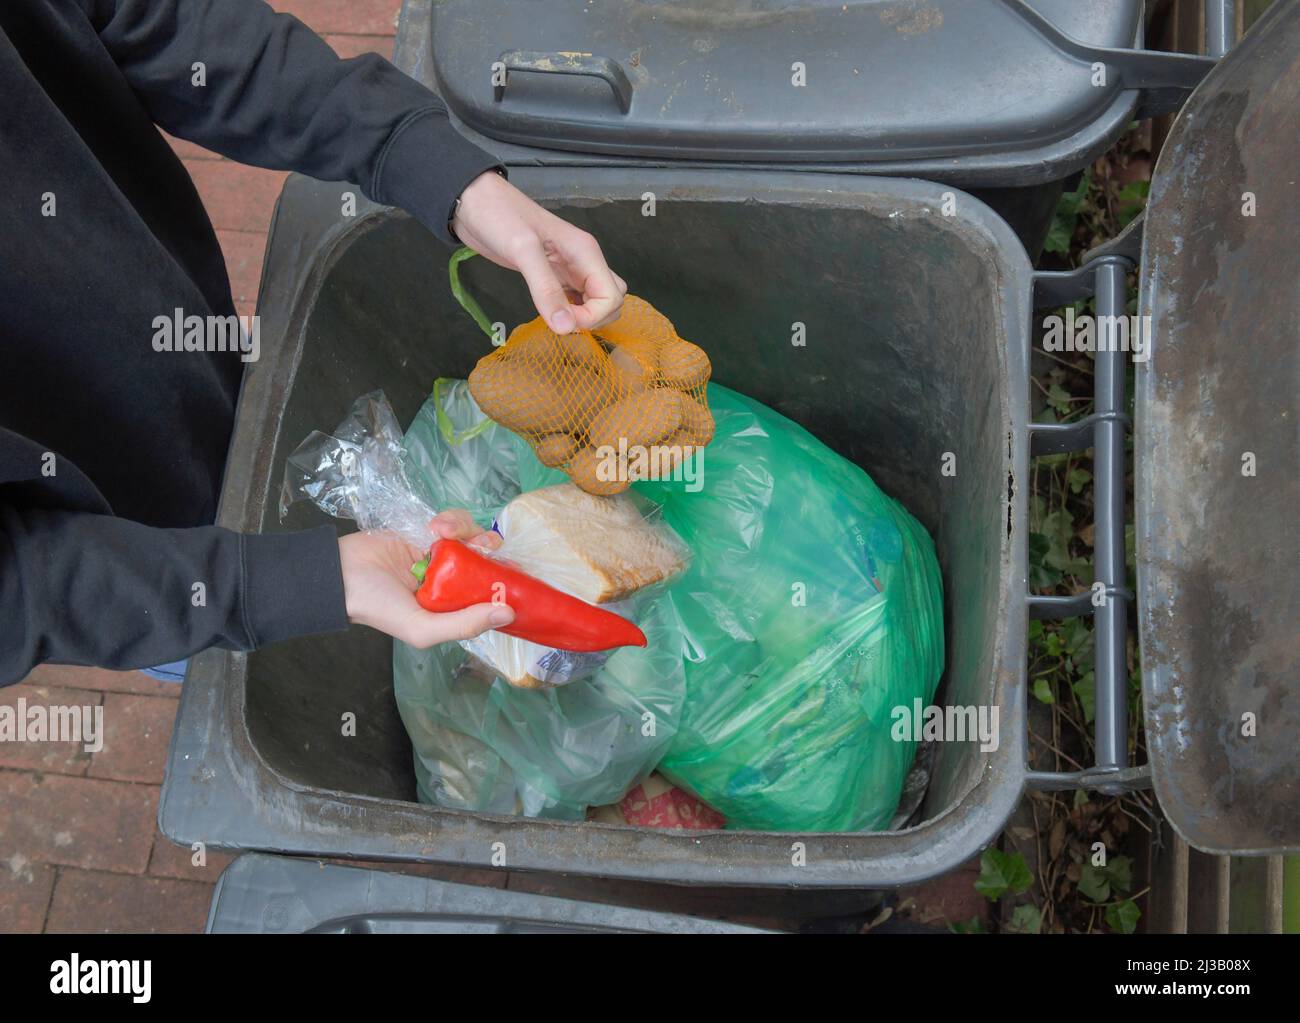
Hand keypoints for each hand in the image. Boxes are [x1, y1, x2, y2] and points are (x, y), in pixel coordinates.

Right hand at [338, 509, 513, 647]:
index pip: (492, 592)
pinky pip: (453, 520)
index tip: (517, 572)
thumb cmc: (379, 607)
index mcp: (454, 606)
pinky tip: (434, 525)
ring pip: (472, 535)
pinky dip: (449, 519)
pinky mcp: (427, 531)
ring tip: (443, 531)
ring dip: (465, 529)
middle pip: (488, 558)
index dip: (508, 581)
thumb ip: (465, 624)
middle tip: (482, 546)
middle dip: (490, 548)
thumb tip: (509, 613)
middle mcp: (452, 580)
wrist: (339, 575)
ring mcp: (441, 554)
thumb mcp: (423, 628)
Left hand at [451, 170, 627, 333]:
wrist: (475, 201)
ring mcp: (569, 268)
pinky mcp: (553, 274)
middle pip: (610, 299)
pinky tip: (551, 313)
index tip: (562, 321)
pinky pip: (576, 298)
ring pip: (596, 300)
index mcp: (585, 252)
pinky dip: (570, 311)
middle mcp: (583, 261)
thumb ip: (546, 288)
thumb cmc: (500, 217)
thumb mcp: (523, 251)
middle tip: (560, 322)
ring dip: (584, 317)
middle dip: (594, 318)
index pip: (611, 296)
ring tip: (555, 319)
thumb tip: (566, 327)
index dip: (593, 316)